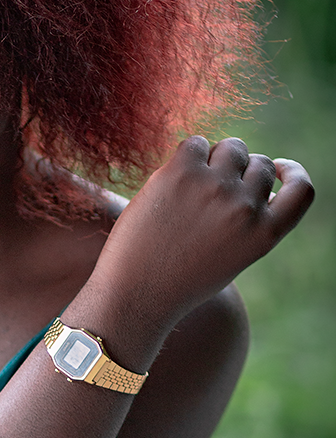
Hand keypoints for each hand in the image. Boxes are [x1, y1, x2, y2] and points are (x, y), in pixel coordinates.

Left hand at [91, 136, 313, 333]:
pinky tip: (172, 178)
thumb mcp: (230, 259)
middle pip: (259, 164)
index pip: (302, 190)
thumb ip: (248, 223)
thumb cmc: (176, 282)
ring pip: (231, 147)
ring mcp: (215, 187)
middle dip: (240, 170)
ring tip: (189, 186)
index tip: (280, 169)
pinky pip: (195, 142)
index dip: (294, 173)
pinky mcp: (181, 173)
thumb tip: (250, 180)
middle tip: (208, 192)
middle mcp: (246, 208)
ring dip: (214, 158)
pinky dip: (187, 155)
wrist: (134, 295)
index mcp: (265, 233)